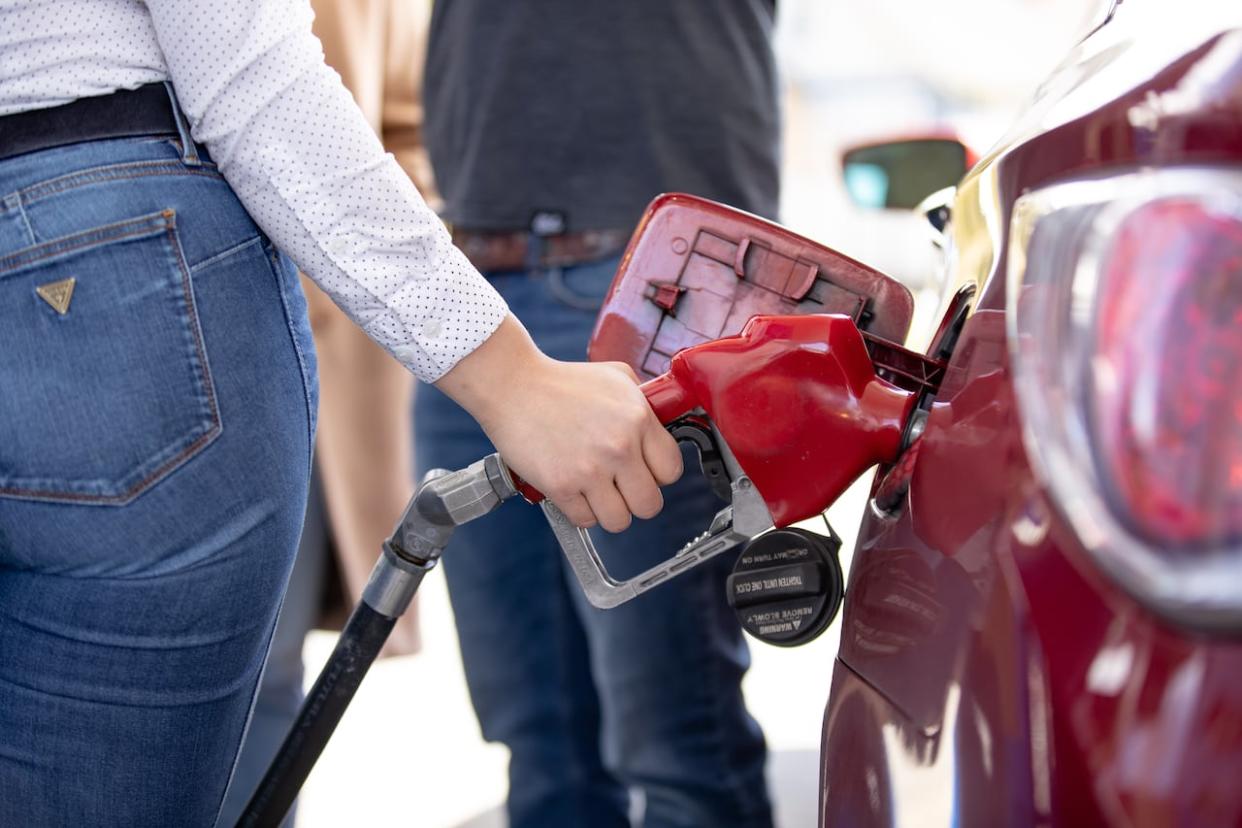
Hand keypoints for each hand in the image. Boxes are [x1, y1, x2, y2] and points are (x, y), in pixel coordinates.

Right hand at [435, 316, 682, 530]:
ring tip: (594, 492)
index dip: (657, 474)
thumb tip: (659, 427)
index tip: (642, 470)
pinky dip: (579, 511)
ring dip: (608, 511)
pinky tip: (572, 490)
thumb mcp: (616, 377)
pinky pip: (585, 521)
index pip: (670, 471)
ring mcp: (590, 469)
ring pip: (619, 521)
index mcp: (638, 419)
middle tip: (619, 487)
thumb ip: (643, 404)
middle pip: (650, 505)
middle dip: (636, 499)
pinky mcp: (561, 486)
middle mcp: (620, 447)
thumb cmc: (562, 381)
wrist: (513, 385)